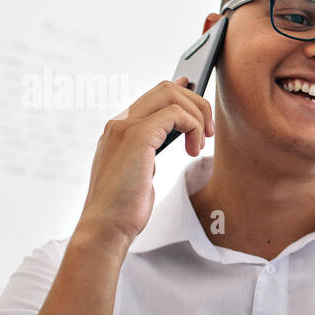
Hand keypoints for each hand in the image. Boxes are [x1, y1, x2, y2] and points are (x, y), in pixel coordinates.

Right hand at [75, 77, 213, 248]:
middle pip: (165, 88)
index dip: (179, 90)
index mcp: (118, 130)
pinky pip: (176, 114)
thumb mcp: (140, 172)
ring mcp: (125, 127)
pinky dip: (193, 127)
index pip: (152, 96)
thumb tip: (173, 134)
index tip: (196, 91)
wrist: (106, 226)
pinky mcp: (137, 137)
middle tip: (208, 132)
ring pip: (172, 95)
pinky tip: (194, 148)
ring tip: (201, 143)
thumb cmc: (123, 207)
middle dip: (196, 103)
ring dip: (198, 115)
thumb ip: (151, 150)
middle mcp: (119, 123)